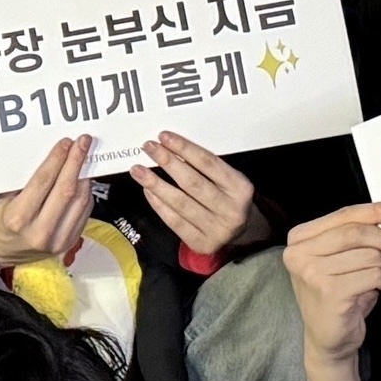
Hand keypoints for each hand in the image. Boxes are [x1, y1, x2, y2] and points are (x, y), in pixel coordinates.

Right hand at [0, 135, 97, 266]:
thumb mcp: (3, 200)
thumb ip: (27, 182)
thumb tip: (52, 157)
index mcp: (19, 218)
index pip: (44, 181)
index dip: (58, 159)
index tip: (66, 143)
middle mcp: (40, 231)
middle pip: (66, 190)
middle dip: (76, 162)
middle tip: (83, 143)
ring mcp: (57, 240)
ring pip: (80, 201)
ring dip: (85, 176)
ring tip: (85, 158)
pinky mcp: (68, 243)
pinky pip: (84, 213)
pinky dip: (86, 193)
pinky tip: (83, 180)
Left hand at [132, 134, 262, 258]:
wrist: (242, 236)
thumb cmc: (228, 200)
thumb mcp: (228, 181)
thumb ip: (206, 168)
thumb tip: (171, 149)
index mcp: (240, 188)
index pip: (208, 163)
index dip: (184, 148)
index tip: (164, 137)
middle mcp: (230, 210)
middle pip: (192, 182)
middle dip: (167, 162)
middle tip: (149, 148)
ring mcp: (216, 229)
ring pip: (180, 203)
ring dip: (156, 184)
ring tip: (138, 170)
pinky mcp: (201, 243)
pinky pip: (174, 221)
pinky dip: (158, 204)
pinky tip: (148, 190)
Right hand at [284, 202, 380, 365]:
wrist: (328, 340)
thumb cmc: (338, 298)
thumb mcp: (343, 261)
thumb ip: (356, 239)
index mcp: (300, 240)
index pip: (343, 216)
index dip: (375, 211)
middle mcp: (300, 254)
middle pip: (356, 233)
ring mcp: (311, 273)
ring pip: (369, 255)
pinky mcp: (329, 292)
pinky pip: (374, 275)